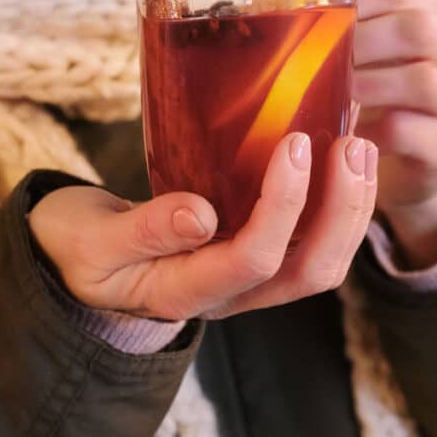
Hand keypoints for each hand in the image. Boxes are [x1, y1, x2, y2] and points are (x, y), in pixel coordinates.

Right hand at [29, 133, 377, 320]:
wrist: (77, 259)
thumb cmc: (78, 248)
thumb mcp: (92, 240)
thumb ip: (143, 230)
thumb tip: (200, 214)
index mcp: (186, 291)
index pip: (253, 259)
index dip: (283, 203)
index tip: (293, 143)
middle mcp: (230, 294)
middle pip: (309, 271)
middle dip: (342, 209)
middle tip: (351, 144)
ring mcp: (248, 280)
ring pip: (322, 261)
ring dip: (351, 208)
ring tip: (359, 145)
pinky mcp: (255, 257)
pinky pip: (311, 241)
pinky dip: (337, 202)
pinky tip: (342, 155)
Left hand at [314, 0, 436, 269]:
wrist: (405, 161)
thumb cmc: (377, 90)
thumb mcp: (361, 41)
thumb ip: (347, 0)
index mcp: (436, 12)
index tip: (320, 16)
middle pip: (418, 28)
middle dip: (361, 42)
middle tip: (320, 59)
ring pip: (424, 79)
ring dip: (370, 84)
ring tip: (336, 94)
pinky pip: (411, 131)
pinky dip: (373, 130)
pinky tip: (349, 133)